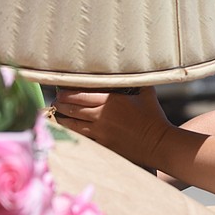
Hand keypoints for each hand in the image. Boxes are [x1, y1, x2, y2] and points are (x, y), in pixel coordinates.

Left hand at [53, 87, 170, 167]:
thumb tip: (134, 71)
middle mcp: (101, 115)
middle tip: (56, 101)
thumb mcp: (147, 94)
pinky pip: (82, 137)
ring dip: (62, 118)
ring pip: (73, 124)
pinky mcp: (102, 144)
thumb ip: (137, 82)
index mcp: (110, 100)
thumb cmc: (154, 118)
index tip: (61, 90)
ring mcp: (100, 131)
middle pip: (72, 108)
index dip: (66, 92)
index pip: (79, 94)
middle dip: (61, 104)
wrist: (158, 143)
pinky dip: (72, 132)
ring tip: (56, 115)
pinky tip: (67, 130)